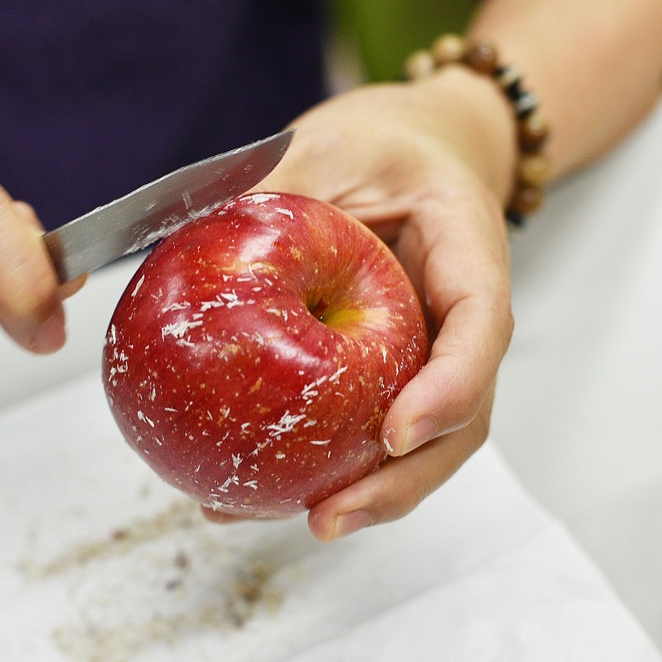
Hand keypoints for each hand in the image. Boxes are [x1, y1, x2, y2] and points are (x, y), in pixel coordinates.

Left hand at [206, 69, 515, 539]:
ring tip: (284, 521)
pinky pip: (367, 429)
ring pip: (418, 445)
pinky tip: (252, 496)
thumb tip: (183, 236)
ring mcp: (431, 356)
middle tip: (330, 518)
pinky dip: (324, 470)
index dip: (448, 390)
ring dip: (363, 496)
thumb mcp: (330, 141)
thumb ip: (277, 185)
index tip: (395, 434)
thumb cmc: (385, 141)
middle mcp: (460, 319)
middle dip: (400, 482)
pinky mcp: (393, 375)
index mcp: (469, 252)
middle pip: (458, 420)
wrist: (416, 149)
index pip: (478, 329)